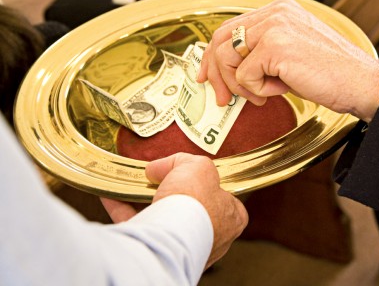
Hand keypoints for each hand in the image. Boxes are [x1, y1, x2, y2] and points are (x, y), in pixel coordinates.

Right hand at [102, 153, 247, 267]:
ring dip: (147, 203)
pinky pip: (139, 228)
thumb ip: (184, 161)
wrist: (170, 232)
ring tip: (133, 185)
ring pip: (164, 222)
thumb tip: (160, 167)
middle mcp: (212, 236)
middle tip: (157, 179)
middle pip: (192, 209)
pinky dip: (123, 211)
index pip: (224, 198)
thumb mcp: (199, 166)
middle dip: (173, 194)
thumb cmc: (195, 202)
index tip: (189, 173)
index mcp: (231, 218)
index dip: (207, 182)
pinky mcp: (157, 251)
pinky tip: (111, 196)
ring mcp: (185, 246)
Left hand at [199, 0, 378, 122]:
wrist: (362, 84)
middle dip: (217, 73)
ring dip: (242, 86)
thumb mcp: (293, 54)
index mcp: (280, 11)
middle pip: (221, 40)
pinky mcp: (275, 47)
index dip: (213, 56)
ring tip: (265, 94)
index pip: (231, 28)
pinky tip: (282, 90)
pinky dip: (260, 91)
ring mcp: (275, 27)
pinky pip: (246, 76)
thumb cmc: (335, 74)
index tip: (208, 76)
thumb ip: (264, 53)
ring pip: (228, 58)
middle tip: (224, 97)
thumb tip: (233, 70)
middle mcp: (276, 13)